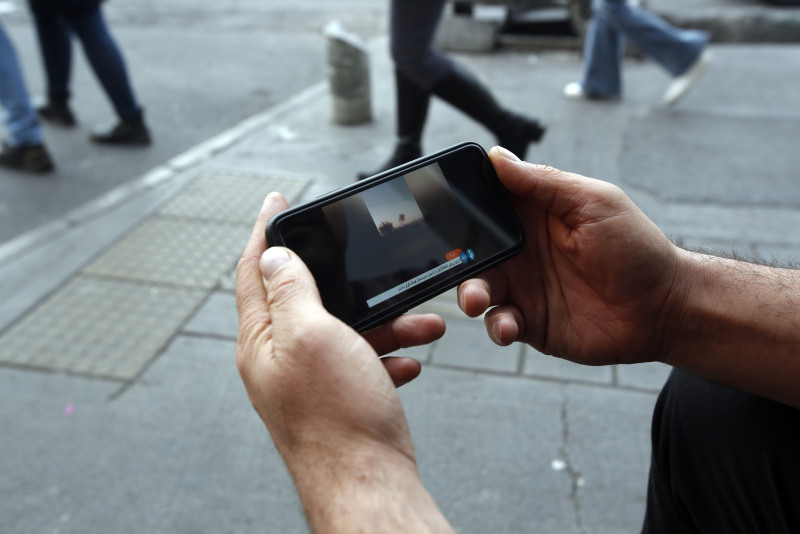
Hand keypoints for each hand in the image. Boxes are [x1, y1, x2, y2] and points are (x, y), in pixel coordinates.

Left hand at [236, 193, 451, 532]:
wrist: (368, 486)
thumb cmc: (338, 418)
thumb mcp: (312, 335)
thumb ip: (291, 290)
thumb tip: (272, 255)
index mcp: (263, 340)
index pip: (254, 269)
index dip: (266, 229)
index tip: (277, 200)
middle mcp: (281, 359)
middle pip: (309, 297)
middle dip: (348, 279)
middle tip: (364, 257)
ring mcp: (310, 381)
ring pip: (347, 330)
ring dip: (384, 321)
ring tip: (422, 323)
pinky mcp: (339, 399)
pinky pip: (363, 362)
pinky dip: (387, 354)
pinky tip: (409, 360)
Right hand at [458, 147, 680, 365]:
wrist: (664, 308)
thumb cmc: (636, 247)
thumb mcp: (592, 203)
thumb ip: (543, 183)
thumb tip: (496, 156)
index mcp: (533, 215)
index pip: (487, 204)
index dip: (463, 204)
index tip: (442, 205)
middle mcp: (522, 250)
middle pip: (472, 250)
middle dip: (457, 256)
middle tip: (455, 262)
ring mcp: (524, 288)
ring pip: (479, 287)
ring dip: (470, 293)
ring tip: (477, 300)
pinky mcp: (530, 322)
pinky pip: (499, 323)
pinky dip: (496, 325)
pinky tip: (509, 325)